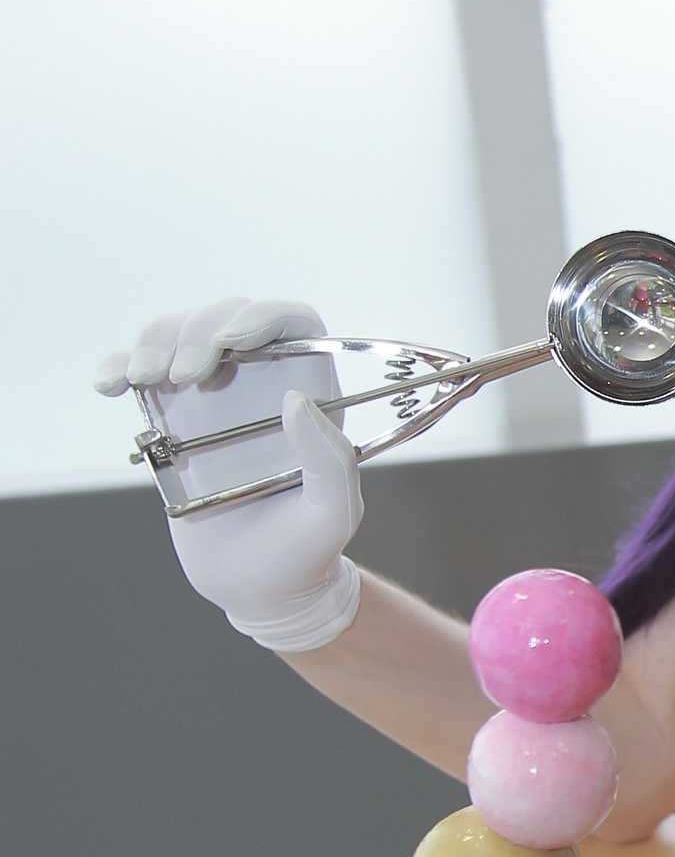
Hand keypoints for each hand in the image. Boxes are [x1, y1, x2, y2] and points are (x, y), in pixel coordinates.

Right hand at [95, 299, 364, 651]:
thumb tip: (294, 400)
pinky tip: (112, 386)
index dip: (261, 316)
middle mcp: (260, 382)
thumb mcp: (332, 510)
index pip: (290, 322)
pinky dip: (117, 367)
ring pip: (178, 334)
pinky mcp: (170, 419)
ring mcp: (210, 396)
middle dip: (198, 331)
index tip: (231, 343)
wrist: (257, 588)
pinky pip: (138, 374)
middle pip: (226, 316)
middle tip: (186, 376)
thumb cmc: (306, 549)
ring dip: (154, 343)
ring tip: (144, 380)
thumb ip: (329, 458)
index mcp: (309, 392)